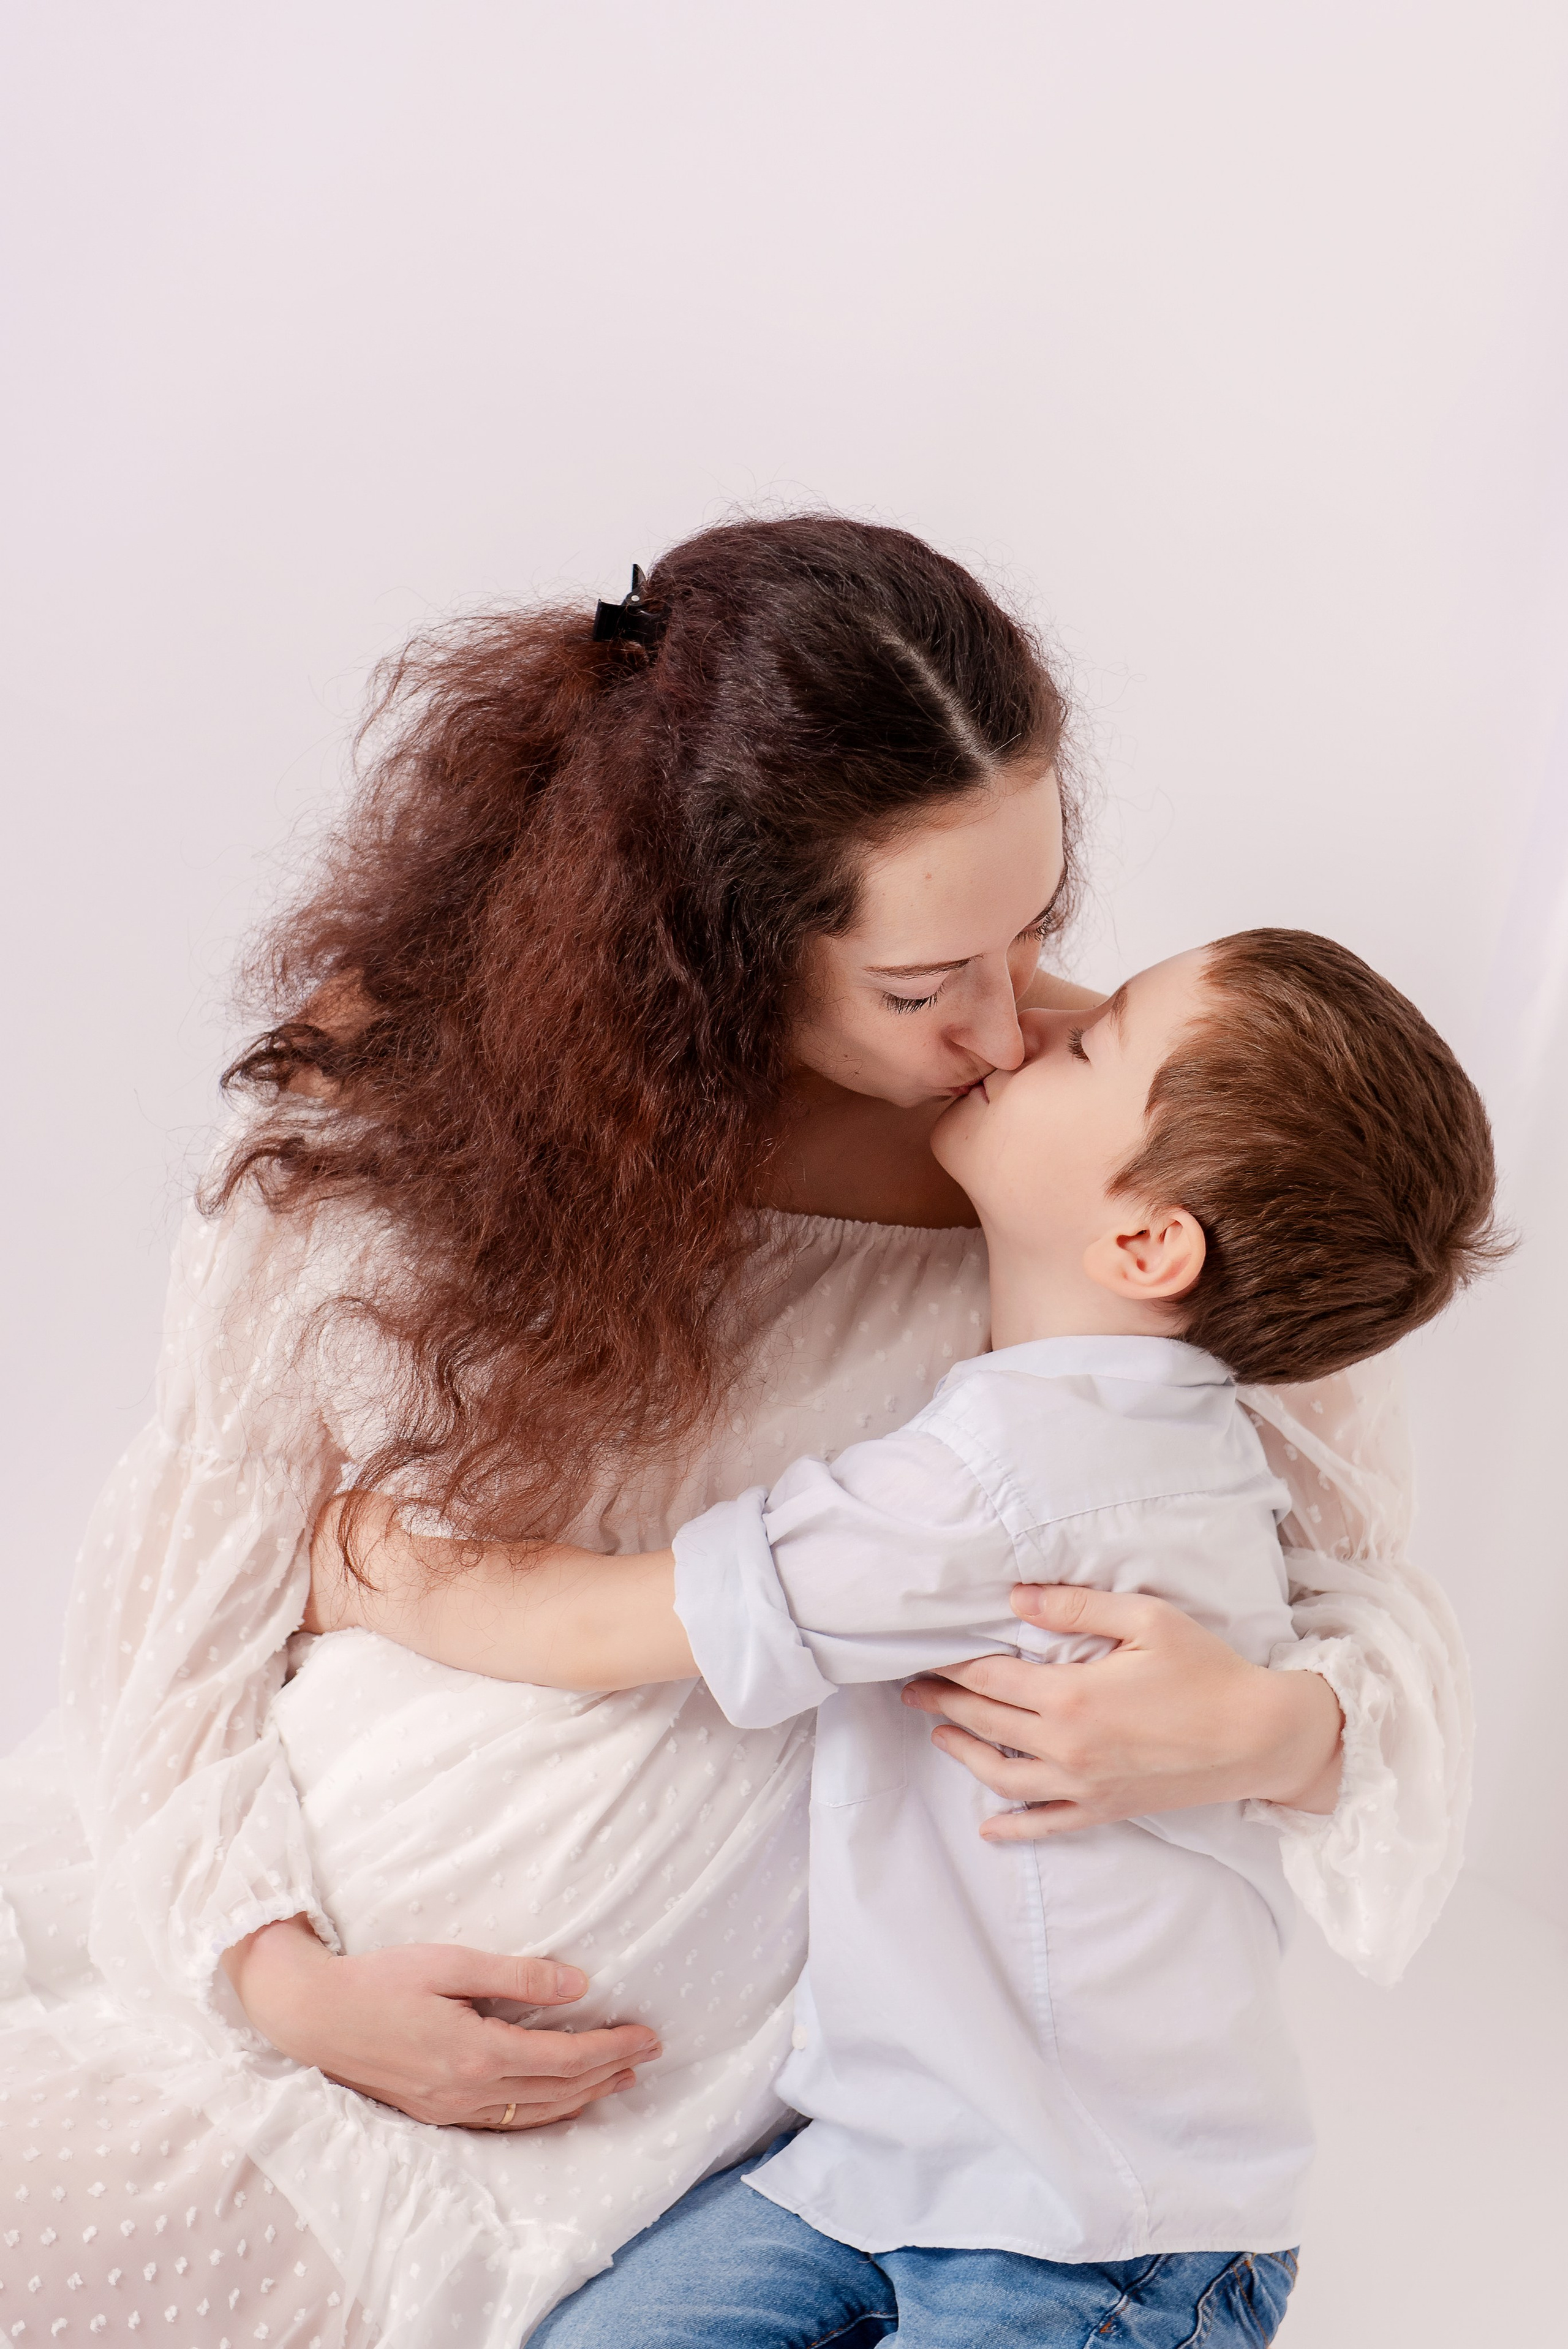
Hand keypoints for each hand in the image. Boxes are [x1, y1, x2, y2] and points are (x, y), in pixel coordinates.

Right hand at [222, 1914, 661, 2126]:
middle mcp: (468, 2091)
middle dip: (607, 2073)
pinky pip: (504, 2122)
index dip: (611, 2048)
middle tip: (647, 2054)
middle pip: (557, 2091)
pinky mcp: (434, 2111)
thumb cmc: (380, 1979)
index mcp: (477, 2052)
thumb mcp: (451, 1963)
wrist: (314, 2016)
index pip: (564, 2059)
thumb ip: (517, 1976)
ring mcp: (449, 2108)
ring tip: (617, 2080)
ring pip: (533, 2113)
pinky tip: (557, 2103)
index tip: (648, 2034)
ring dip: (581, 2098)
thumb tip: (579, 1986)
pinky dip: (542, 2113)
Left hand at [902, 1584, 1344, 1843]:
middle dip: (944, 1702)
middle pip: (986, 1723)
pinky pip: (1047, 1824)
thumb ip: (1076, 1605)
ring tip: (939, 1733)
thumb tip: (1016, 1598)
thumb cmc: (1206, 1671)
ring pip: (1002, 1775)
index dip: (955, 1663)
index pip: (991, 1677)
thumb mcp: (1145, 1619)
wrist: (1258, 1736)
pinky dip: (1013, 1827)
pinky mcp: (1106, 1810)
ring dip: (964, 1754)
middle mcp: (1066, 1746)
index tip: (928, 1653)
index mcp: (1070, 1695)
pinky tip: (988, 1827)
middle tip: (913, 1688)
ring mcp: (1084, 1784)